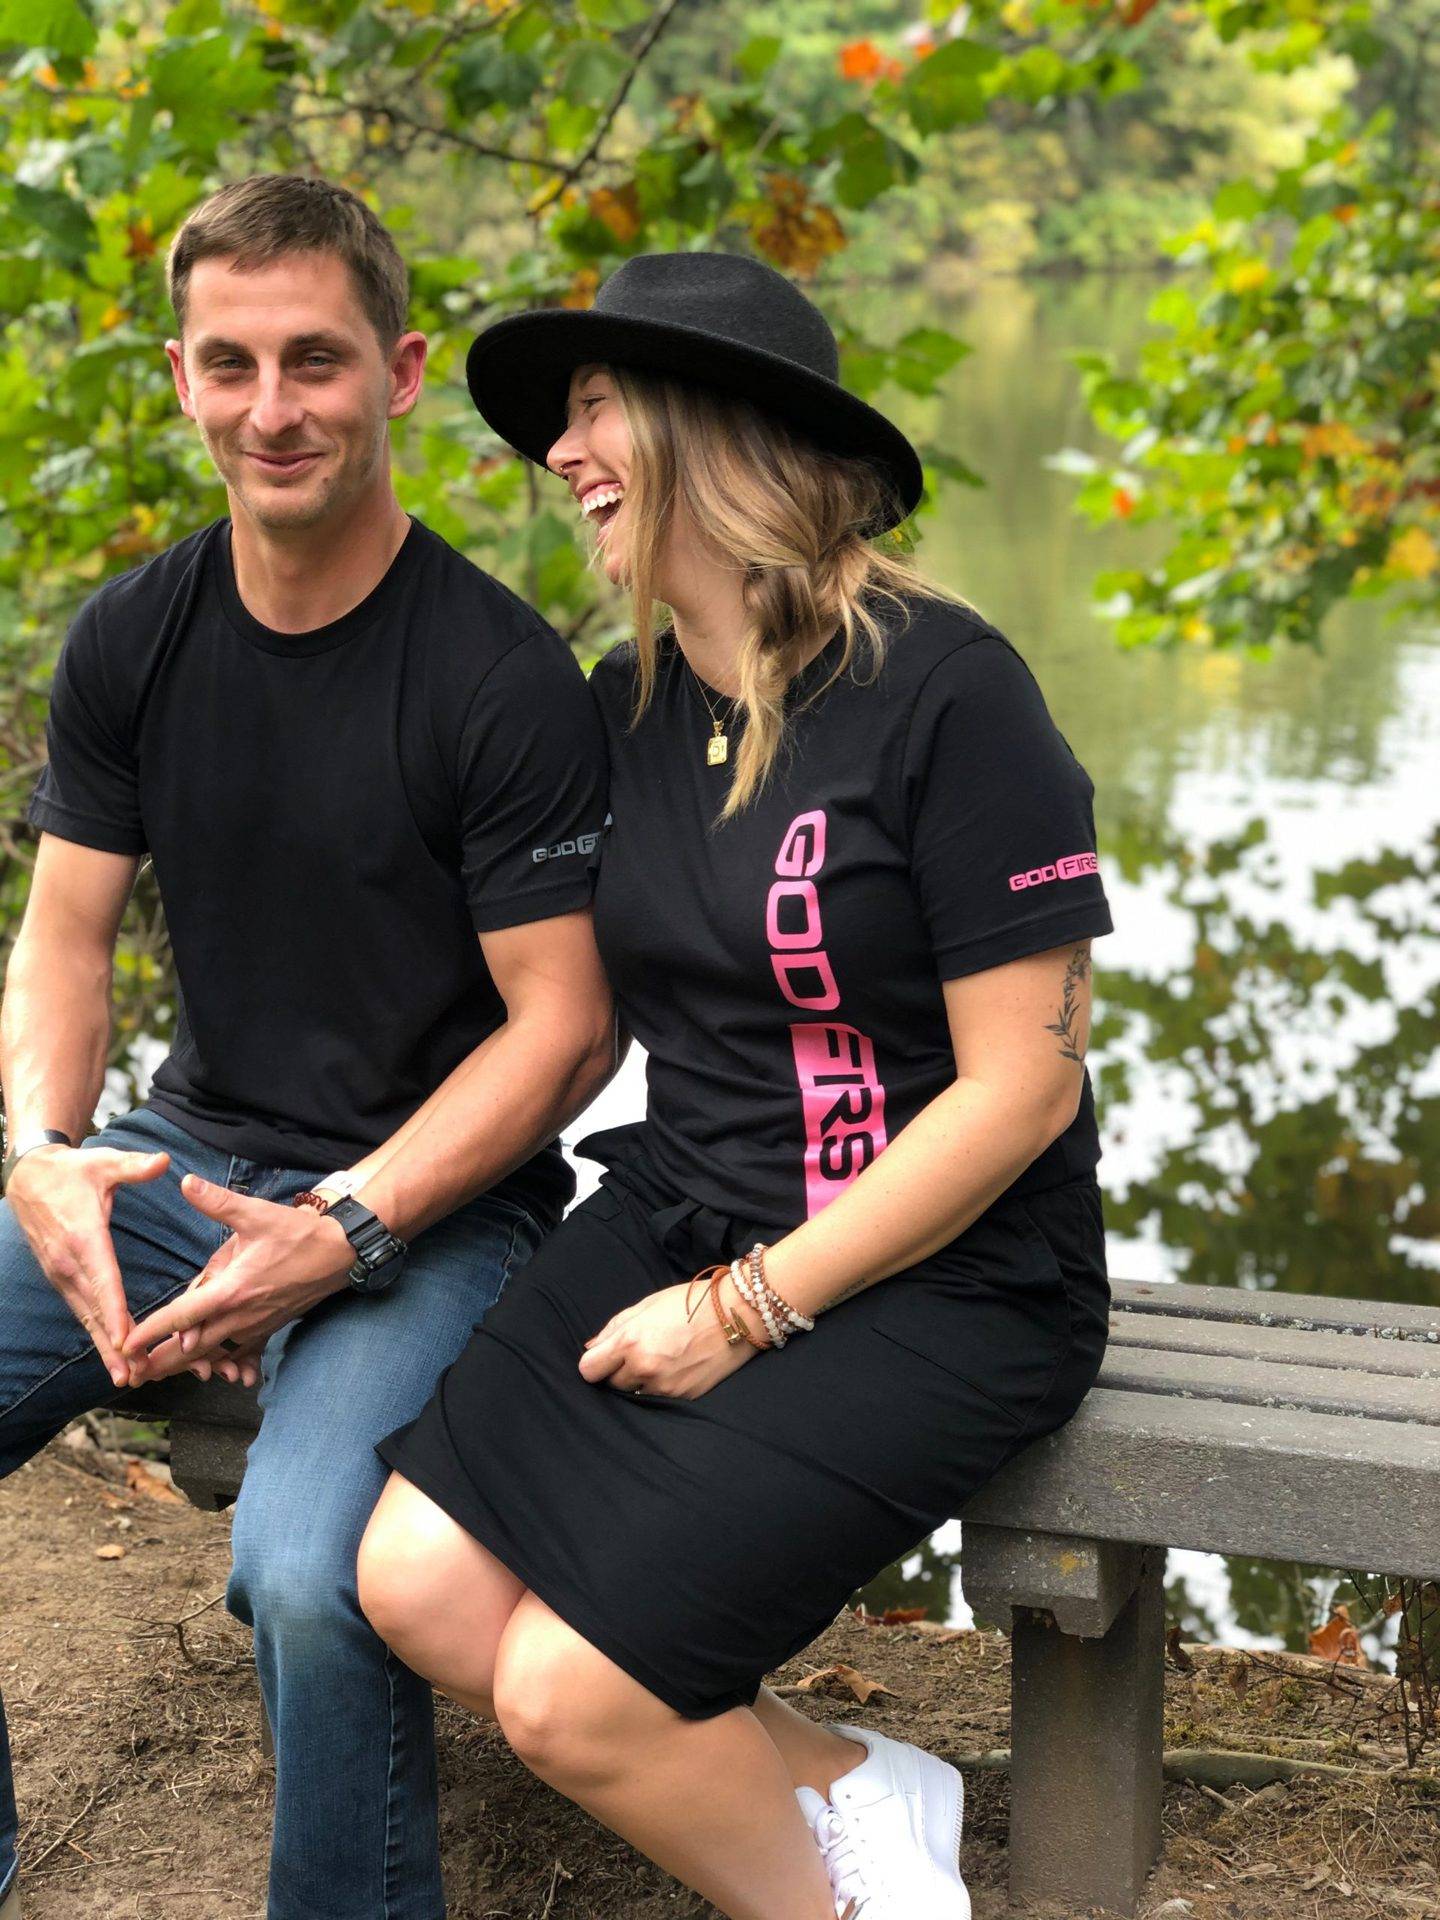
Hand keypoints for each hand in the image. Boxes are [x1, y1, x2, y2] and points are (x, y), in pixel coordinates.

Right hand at [6, 1143, 170, 1389]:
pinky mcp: (60, 1276)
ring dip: (103, 1346)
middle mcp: (69, 1262)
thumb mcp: (104, 1163)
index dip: (115, 1311)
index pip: (103, 1280)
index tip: (125, 1338)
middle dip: (113, 1344)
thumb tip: (163, 1162)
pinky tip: (109, 1353)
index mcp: (84, 1237)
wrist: (30, 1177)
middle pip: (95, 1309)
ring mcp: (61, 1272)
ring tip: (124, 1375)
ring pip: (86, 1315)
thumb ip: (135, 1166)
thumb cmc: (73, 1171)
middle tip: (132, 1374)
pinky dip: (95, 1332)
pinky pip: (81, 1308)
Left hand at [120, 1176, 353, 1382]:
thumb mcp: (257, 1214)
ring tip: (158, 1375)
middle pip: (191, 1348)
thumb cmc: (299, 1234)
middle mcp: (241, 1316)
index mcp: (232, 1290)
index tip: (125, 1346)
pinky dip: (219, 1363)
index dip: (150, 1333)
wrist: (341, 1252)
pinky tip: (208, 1370)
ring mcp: (256, 1326)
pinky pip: (238, 1353)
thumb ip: (217, 1201)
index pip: (181, 1317)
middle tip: (131, 1375)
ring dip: (185, 1365)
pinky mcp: (269, 1327)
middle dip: (159, 1363)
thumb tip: (186, 1182)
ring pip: (212, 1354)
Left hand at [577, 1280, 763, 1399]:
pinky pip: (658, 1397)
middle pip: (611, 1383)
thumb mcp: (647, 1305)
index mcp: (631, 1341)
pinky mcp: (682, 1397)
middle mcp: (644, 1368)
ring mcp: (664, 1386)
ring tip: (661, 1358)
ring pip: (634, 1392)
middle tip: (640, 1351)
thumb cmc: (691, 1303)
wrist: (737, 1314)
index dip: (595, 1362)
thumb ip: (614, 1328)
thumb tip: (591, 1348)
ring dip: (639, 1380)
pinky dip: (661, 1385)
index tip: (603, 1357)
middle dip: (619, 1370)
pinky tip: (676, 1366)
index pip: (589, 1370)